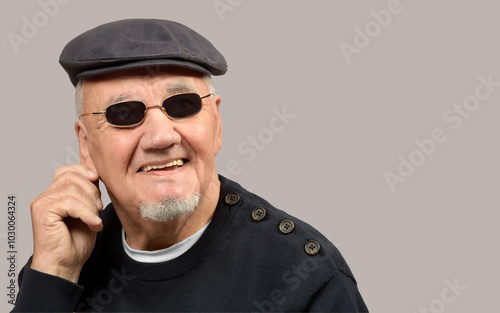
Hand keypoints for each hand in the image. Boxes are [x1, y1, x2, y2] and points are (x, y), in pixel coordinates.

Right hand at [30, 164, 102, 282]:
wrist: (65, 265)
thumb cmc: (75, 243)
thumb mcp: (88, 212)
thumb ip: (88, 193)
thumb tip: (96, 174)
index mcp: (55, 194)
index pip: (68, 170)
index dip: (86, 172)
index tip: (99, 182)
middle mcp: (46, 196)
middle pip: (72, 177)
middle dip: (92, 191)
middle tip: (98, 210)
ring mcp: (42, 203)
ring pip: (73, 189)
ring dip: (91, 206)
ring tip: (95, 221)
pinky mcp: (42, 211)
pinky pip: (69, 202)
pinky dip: (86, 213)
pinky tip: (93, 225)